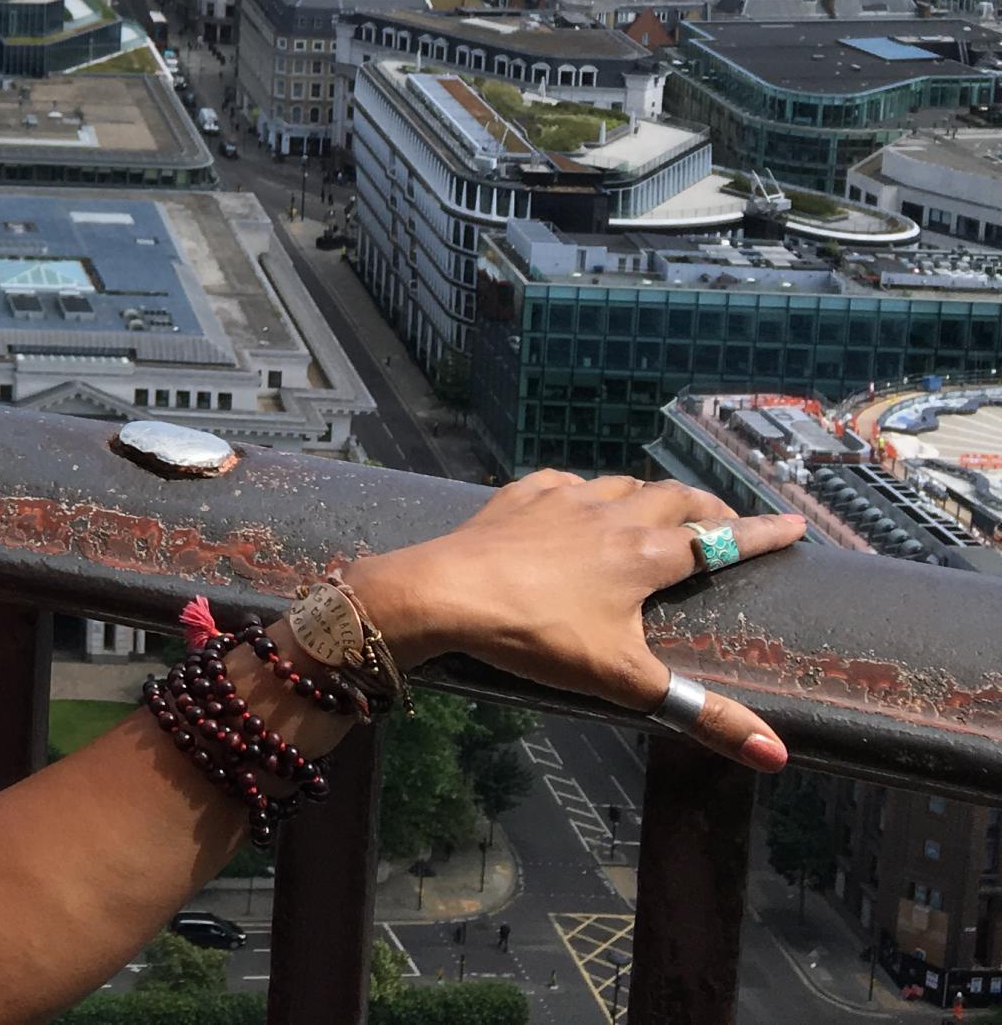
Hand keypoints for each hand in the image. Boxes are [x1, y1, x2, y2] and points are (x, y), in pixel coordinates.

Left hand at [346, 471, 803, 771]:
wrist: (444, 592)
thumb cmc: (538, 636)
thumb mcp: (626, 680)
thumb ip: (702, 714)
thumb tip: (776, 755)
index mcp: (645, 554)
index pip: (720, 539)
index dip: (761, 534)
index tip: (795, 525)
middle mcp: (610, 515)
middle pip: (674, 498)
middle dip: (708, 507)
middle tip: (726, 520)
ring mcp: (561, 500)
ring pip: (620, 485)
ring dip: (648, 494)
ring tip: (659, 509)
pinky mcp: (518, 497)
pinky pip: (564, 483)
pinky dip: (585, 490)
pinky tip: (576, 500)